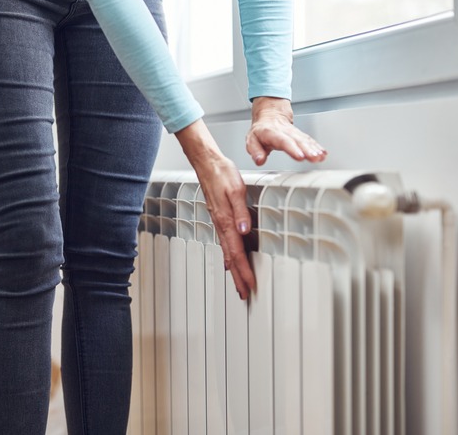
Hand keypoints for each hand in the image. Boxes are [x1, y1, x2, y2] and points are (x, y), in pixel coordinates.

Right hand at [175, 120, 255, 299]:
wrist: (206, 163)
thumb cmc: (222, 173)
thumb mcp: (236, 189)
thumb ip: (241, 211)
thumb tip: (244, 231)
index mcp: (226, 221)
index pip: (236, 252)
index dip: (244, 271)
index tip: (250, 286)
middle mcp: (221, 225)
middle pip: (230, 258)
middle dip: (238, 277)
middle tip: (245, 294)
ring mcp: (219, 223)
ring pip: (227, 253)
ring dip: (234, 270)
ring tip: (239, 284)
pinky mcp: (219, 219)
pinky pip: (224, 244)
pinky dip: (228, 257)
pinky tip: (229, 261)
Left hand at [246, 97, 325, 164]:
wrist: (269, 115)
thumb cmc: (261, 130)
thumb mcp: (251, 140)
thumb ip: (255, 151)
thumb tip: (259, 160)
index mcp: (272, 133)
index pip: (283, 141)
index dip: (292, 149)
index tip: (300, 156)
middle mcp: (285, 132)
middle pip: (298, 140)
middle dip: (308, 150)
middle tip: (315, 158)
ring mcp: (294, 132)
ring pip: (305, 140)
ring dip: (314, 148)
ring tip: (320, 157)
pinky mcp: (300, 135)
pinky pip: (309, 140)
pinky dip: (317, 147)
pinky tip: (323, 154)